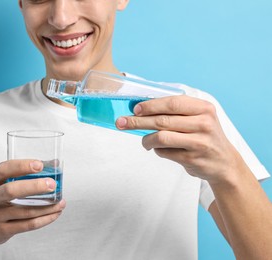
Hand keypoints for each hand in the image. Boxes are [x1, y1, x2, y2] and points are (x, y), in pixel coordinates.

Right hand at [0, 159, 65, 248]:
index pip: (4, 169)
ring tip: (61, 202)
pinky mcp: (2, 230)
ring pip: (24, 211)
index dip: (22, 165)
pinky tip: (55, 214)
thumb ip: (24, 173)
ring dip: (46, 207)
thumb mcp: (1, 184)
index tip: (40, 164)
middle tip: (52, 184)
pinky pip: (27, 225)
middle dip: (34, 187)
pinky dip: (44, 219)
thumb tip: (54, 164)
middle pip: (11, 190)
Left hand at [116, 95, 240, 183]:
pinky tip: (158, 149)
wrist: (224, 163)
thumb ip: (176, 112)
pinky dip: (157, 150)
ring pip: (161, 137)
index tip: (135, 108)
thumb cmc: (204, 136)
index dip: (151, 105)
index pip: (172, 103)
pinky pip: (165, 152)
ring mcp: (199, 142)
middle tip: (121, 122)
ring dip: (146, 140)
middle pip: (162, 120)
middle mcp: (204, 124)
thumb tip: (141, 109)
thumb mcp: (199, 118)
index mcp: (204, 108)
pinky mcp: (192, 158)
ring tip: (144, 142)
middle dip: (138, 121)